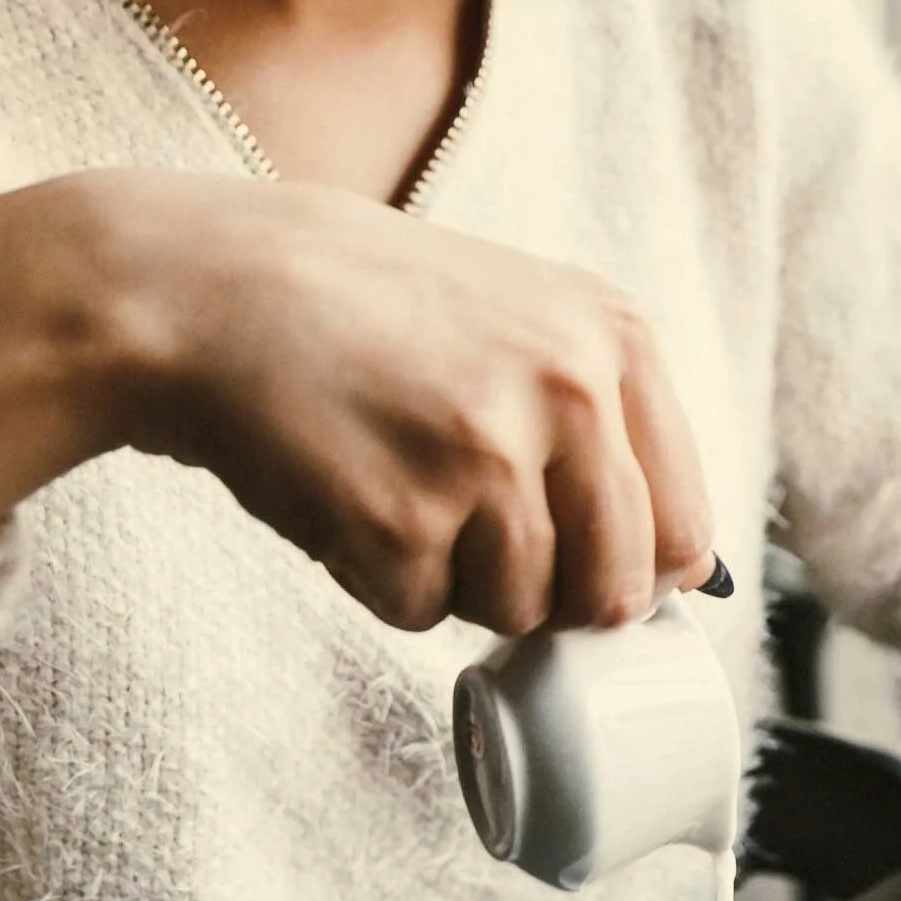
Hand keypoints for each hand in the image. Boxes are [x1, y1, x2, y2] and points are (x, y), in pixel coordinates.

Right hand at [0, 168, 716, 633]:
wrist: (214, 286)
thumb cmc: (368, 314)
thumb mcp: (524, 320)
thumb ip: (604, 422)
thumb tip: (683, 577)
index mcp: (616, 341)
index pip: (687, 530)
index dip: (634, 575)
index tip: (583, 571)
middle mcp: (571, 393)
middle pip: (614, 593)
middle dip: (549, 596)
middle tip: (469, 533)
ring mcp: (488, 457)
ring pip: (518, 613)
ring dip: (455, 582)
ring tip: (396, 484)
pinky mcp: (402, 518)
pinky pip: (420, 614)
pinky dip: (379, 581)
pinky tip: (344, 494)